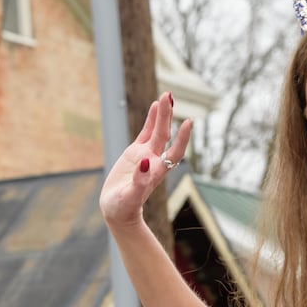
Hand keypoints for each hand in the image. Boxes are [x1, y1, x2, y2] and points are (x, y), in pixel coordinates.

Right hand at [98, 92, 193, 234]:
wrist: (118, 211)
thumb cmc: (124, 208)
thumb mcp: (130, 197)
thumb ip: (139, 182)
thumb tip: (145, 162)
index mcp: (157, 171)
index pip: (175, 151)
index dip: (183, 138)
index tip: (188, 122)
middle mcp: (155, 161)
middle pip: (165, 135)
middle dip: (167, 116)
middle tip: (168, 95)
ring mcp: (146, 155)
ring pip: (157, 131)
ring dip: (162, 115)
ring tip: (165, 96)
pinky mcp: (136, 152)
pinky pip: (145, 133)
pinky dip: (151, 120)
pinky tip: (155, 107)